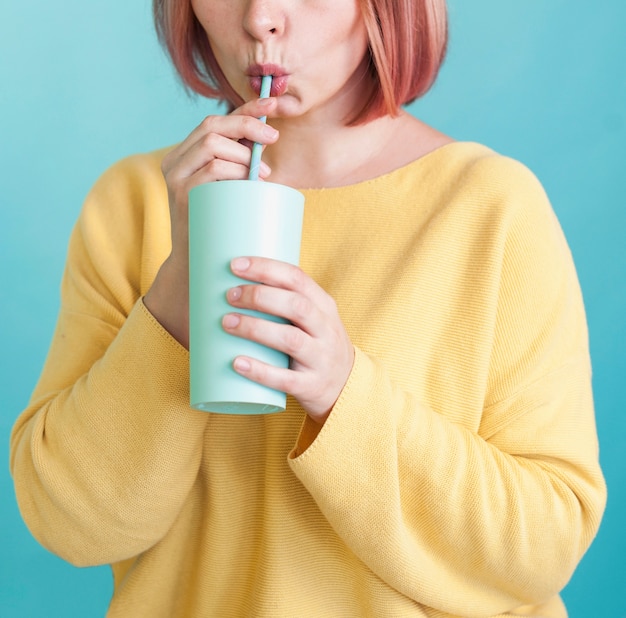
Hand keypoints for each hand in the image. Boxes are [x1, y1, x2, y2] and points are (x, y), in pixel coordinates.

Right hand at [144, 98, 279, 346]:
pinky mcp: (180, 194)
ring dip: (243, 155)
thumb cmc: (219, 224)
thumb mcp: (227, 189)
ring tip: (261, 174)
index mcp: (184, 154)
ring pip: (212, 145)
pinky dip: (235, 171)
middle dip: (248, 126)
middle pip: (212, 126)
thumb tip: (266, 142)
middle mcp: (174, 160)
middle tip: (274, 138)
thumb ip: (238, 165)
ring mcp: (174, 177)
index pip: (216, 122)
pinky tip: (250, 181)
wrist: (195, 263)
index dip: (246, 109)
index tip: (274, 102)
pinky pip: (212, 169)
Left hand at [222, 257, 354, 423]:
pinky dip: (259, 370)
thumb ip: (287, 301)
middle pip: (295, 305)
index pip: (297, 278)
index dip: (266, 269)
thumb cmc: (318, 344)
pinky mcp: (311, 386)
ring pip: (290, 340)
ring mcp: (320, 359)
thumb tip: (235, 283)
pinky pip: (285, 379)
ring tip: (227, 322)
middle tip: (230, 296)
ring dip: (255, 328)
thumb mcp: (315, 318)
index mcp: (325, 306)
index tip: (235, 265)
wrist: (347, 386)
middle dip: (259, 297)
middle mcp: (326, 330)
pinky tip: (237, 363)